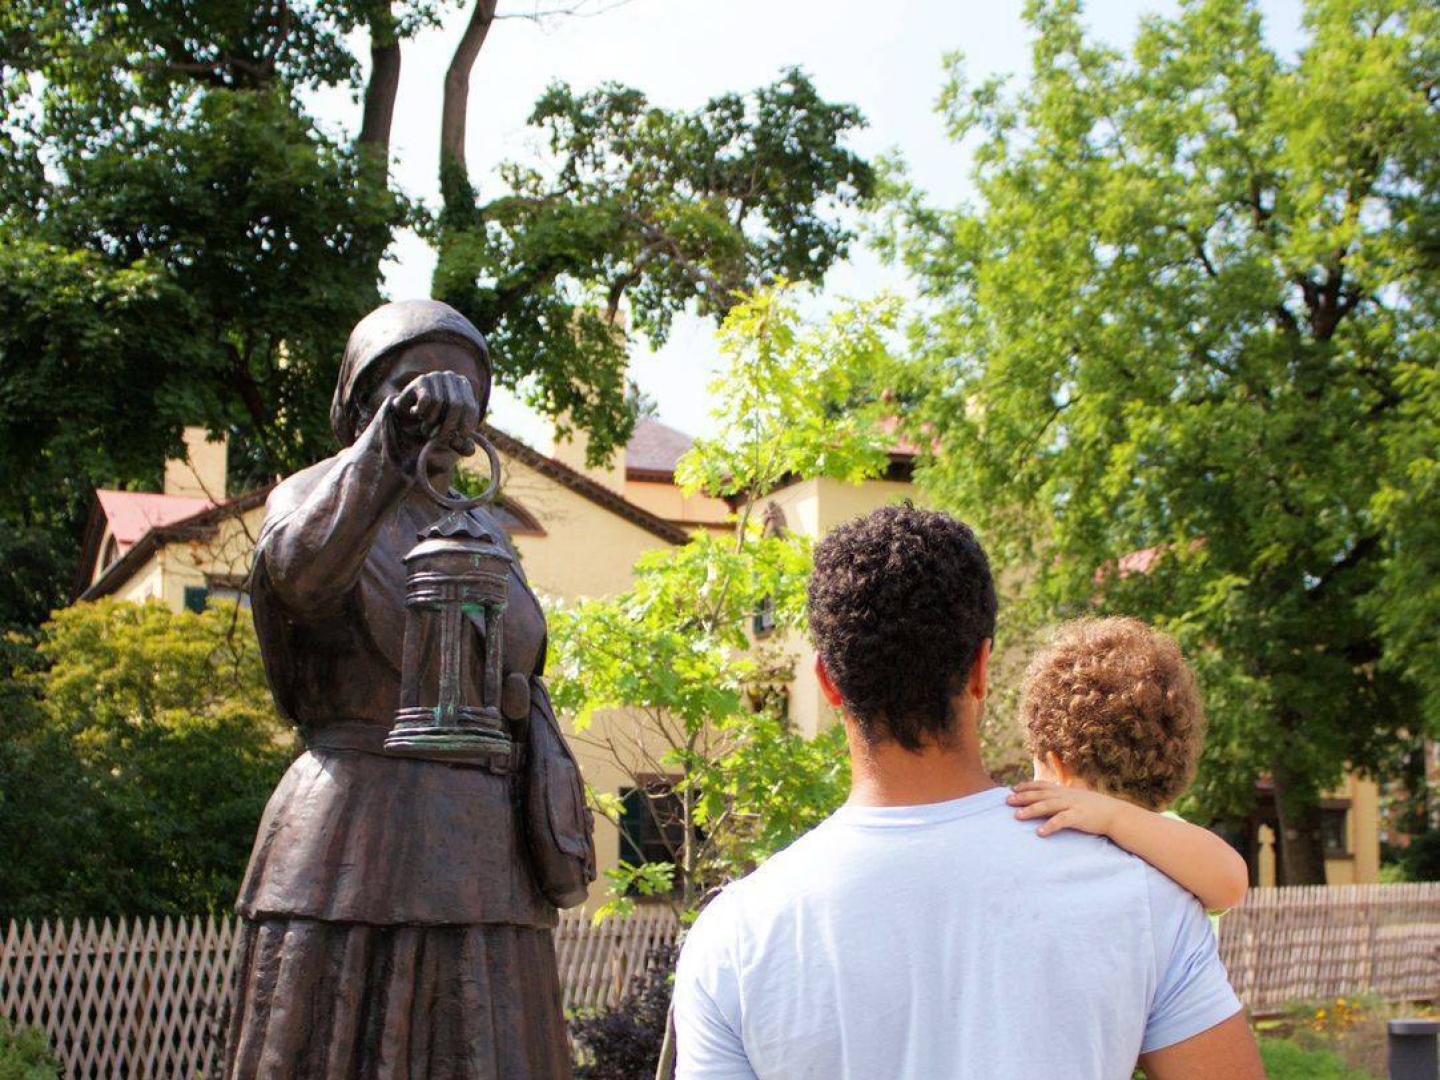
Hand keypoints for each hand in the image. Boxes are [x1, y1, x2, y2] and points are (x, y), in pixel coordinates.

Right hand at [393, 371, 478, 455]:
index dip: (465, 424)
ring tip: (425, 425)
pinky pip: (426, 400)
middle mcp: (452, 377)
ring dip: (431, 420)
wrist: (405, 412)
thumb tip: (470, 451)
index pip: (470, 407)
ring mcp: (436, 376)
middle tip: (440, 439)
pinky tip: (416, 413)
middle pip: (456, 404)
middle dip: (449, 425)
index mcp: (464, 386)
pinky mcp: (422, 379)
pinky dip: (422, 411)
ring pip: (439, 402)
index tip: (458, 438)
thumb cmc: (432, 421)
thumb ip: (460, 442)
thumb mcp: (448, 433)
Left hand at [1007, 781, 1126, 837]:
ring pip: (1047, 806)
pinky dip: (1050, 826)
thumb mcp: (1077, 799)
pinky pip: (1061, 821)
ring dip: (1031, 810)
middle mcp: (1065, 796)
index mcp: (1064, 791)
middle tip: (1006, 800)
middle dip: (1022, 797)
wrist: (1116, 814)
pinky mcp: (1078, 817)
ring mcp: (1071, 805)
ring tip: (1017, 816)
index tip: (1013, 788)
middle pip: (1040, 794)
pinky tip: (1040, 832)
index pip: (1042, 786)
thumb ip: (1064, 798)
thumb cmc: (1096, 808)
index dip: (1027, 786)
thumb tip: (1050, 800)